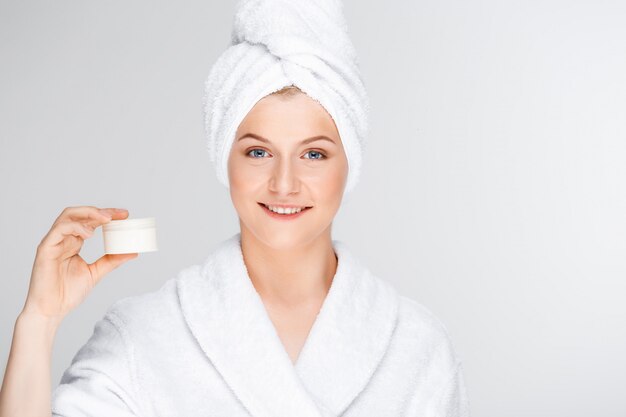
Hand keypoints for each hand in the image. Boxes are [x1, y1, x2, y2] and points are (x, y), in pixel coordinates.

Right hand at [21, 206, 137, 320]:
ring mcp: (53, 242)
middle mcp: (63, 239)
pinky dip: (75, 227)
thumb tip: (133, 252)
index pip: (90, 221)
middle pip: (79, 214)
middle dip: (100, 211)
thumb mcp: (96, 272)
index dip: (107, 215)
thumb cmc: (67, 293)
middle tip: (118, 214)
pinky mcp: (45, 248)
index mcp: (74, 242)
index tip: (125, 215)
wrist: (51, 310)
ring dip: (88, 214)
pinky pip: (59, 230)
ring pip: (68, 216)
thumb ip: (112, 260)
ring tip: (105, 220)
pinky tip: (89, 233)